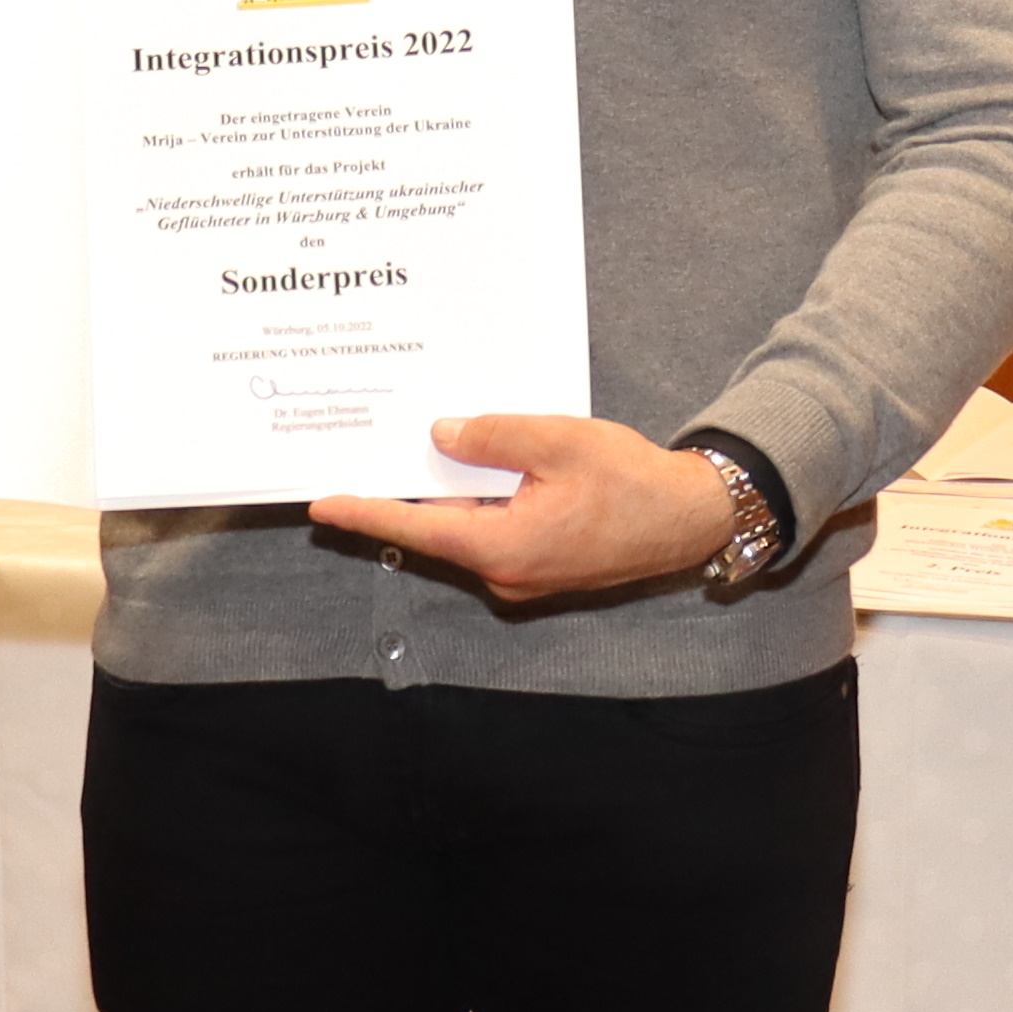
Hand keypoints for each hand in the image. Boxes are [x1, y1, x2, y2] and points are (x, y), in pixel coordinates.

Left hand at [310, 415, 738, 603]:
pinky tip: (470, 471)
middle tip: (361, 461)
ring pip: (466, 530)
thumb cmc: (633, 482)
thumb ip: (494, 437)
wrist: (689, 518)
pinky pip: (493, 532)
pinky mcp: (540, 566)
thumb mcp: (558, 441)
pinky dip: (476, 505)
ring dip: (443, 498)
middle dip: (400, 497)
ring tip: (412, 455)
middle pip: (437, 530)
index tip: (323, 505)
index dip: (366, 513)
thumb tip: (443, 435)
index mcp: (504, 546)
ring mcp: (523, 575)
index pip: (416, 528)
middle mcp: (506, 573)